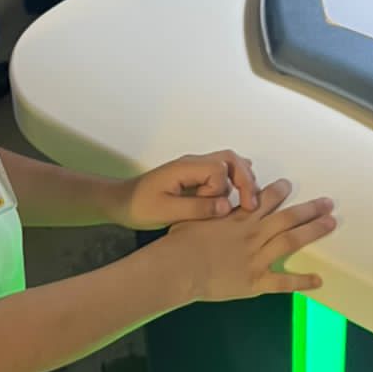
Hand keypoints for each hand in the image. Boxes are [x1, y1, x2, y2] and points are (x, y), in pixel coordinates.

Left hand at [119, 149, 261, 230]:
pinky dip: (234, 180)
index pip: (218, 171)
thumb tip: (226, 206)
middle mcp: (192, 163)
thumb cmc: (138, 207)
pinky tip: (239, 193)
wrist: (120, 202)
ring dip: (242, 180)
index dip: (221, 192)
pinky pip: (220, 172)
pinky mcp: (193, 176)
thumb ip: (196, 208)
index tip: (215, 210)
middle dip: (246, 180)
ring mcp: (194, 167)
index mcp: (185, 167)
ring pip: (229, 163)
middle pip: (231, 160)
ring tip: (249, 202)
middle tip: (252, 204)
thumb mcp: (165, 211)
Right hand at [165, 178, 335, 302]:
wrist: (178, 268)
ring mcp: (256, 258)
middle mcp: (252, 235)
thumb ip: (208, 208)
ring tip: (331, 223)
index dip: (279, 192)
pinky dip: (302, 282)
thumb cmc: (179, 244)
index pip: (264, 200)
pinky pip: (283, 283)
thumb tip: (215, 199)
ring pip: (291, 241)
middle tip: (327, 202)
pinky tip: (318, 280)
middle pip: (287, 218)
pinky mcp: (254, 281)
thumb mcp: (193, 216)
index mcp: (238, 220)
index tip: (288, 185)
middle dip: (309, 208)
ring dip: (313, 231)